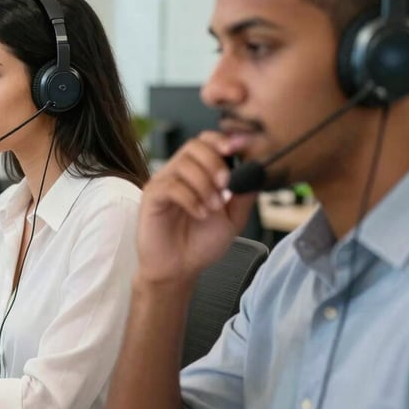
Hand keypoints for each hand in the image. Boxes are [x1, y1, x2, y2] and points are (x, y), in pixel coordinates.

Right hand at [139, 131, 256, 282]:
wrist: (179, 269)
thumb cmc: (200, 243)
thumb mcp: (233, 218)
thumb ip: (244, 194)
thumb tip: (257, 170)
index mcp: (197, 172)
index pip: (206, 141)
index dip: (223, 140)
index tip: (240, 149)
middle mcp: (178, 173)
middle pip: (194, 146)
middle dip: (215, 163)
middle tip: (226, 186)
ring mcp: (163, 183)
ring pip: (183, 164)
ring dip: (204, 185)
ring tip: (213, 208)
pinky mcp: (151, 197)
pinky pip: (171, 186)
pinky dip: (190, 199)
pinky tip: (199, 214)